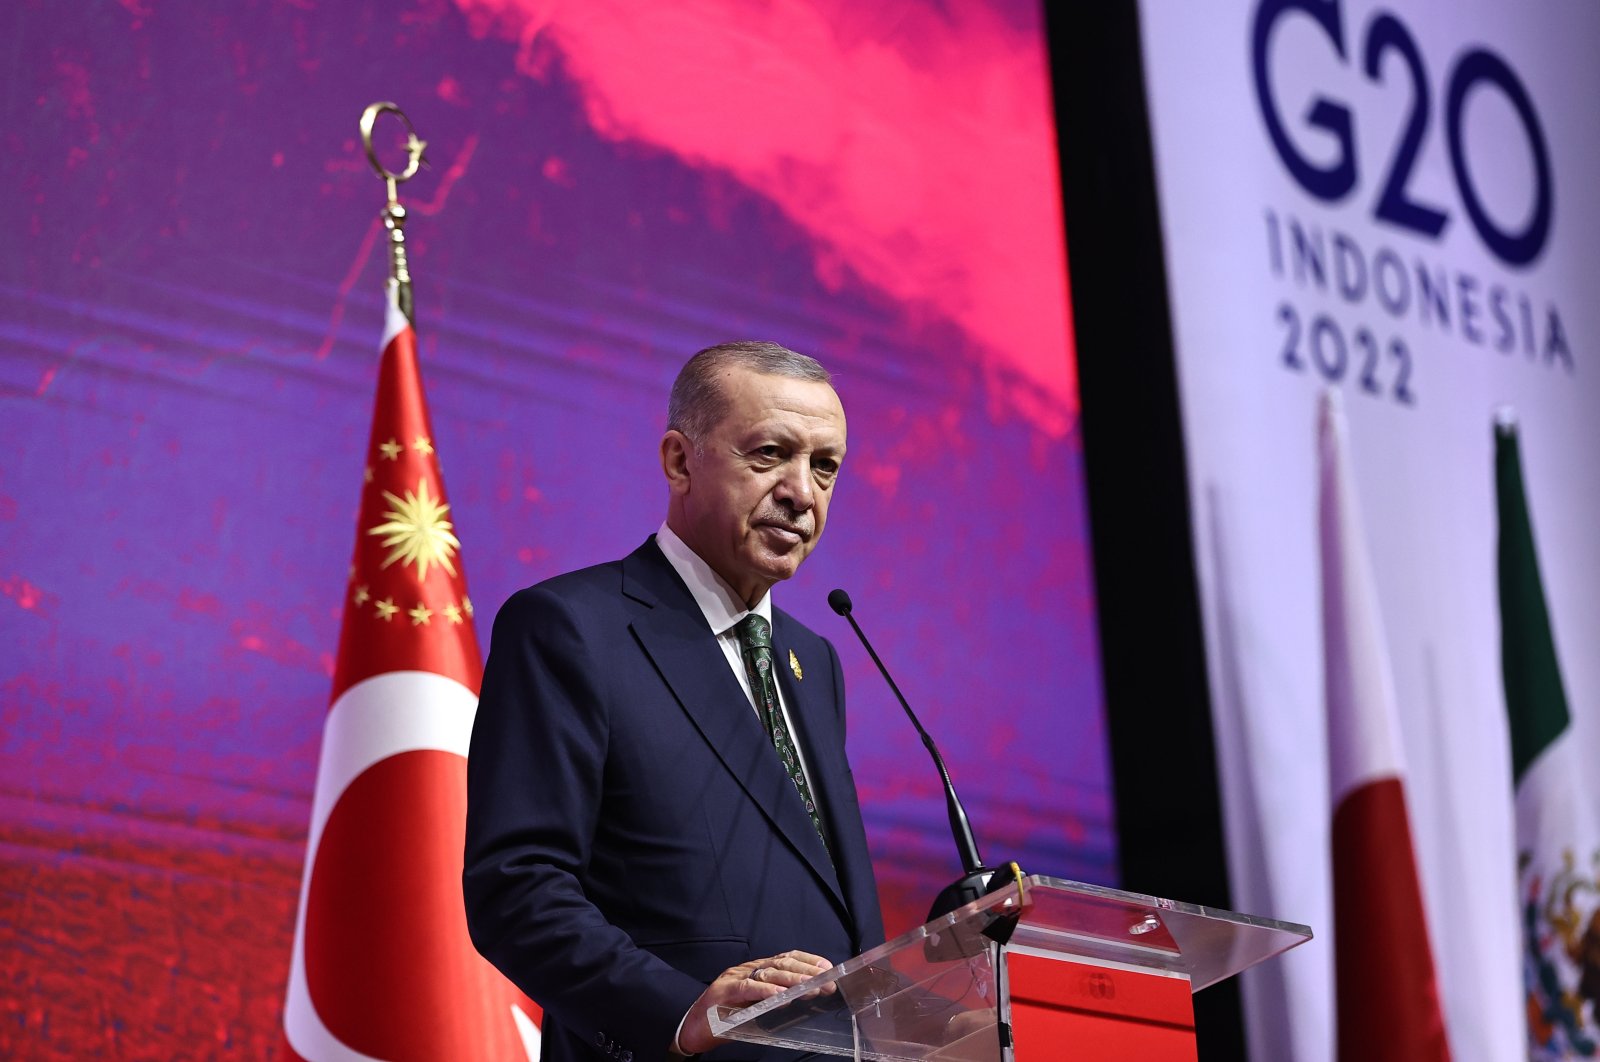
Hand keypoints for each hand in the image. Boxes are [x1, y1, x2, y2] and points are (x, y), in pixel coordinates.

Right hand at [675, 949, 832, 1055]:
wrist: (690, 1028)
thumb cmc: (724, 1019)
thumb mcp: (753, 1008)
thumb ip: (772, 1002)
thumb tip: (802, 1002)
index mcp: (755, 970)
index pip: (786, 958)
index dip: (808, 960)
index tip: (827, 967)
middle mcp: (746, 969)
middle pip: (781, 964)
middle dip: (807, 973)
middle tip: (826, 982)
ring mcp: (734, 978)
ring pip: (767, 973)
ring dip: (792, 980)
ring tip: (810, 987)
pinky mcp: (723, 992)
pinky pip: (747, 988)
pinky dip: (765, 991)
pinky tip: (780, 996)